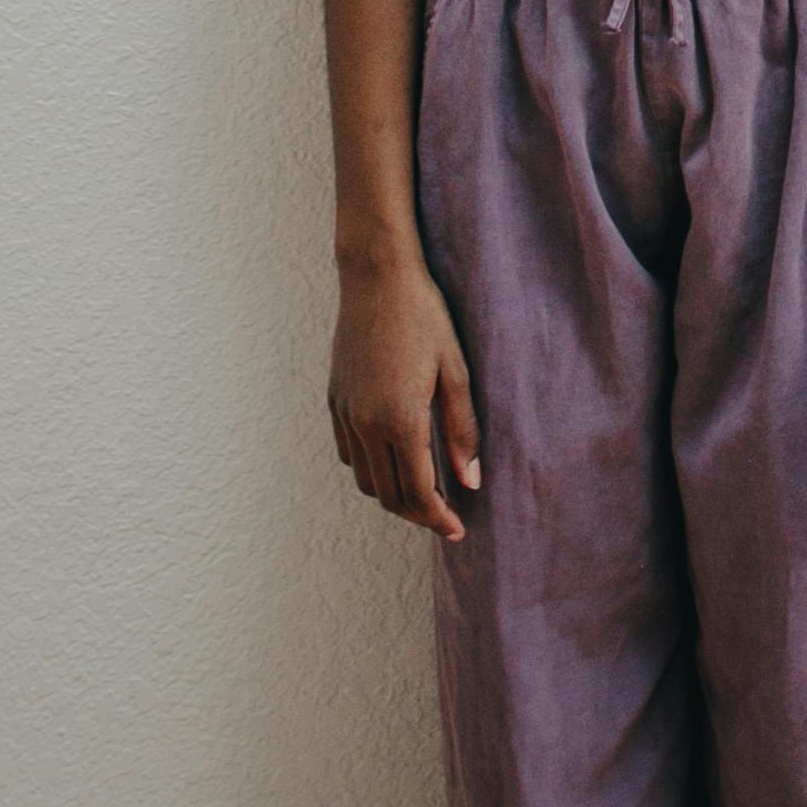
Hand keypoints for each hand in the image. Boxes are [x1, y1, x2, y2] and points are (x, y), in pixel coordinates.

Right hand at [328, 259, 481, 538]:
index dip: (439, 519)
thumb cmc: (424, 317)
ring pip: (366, 480)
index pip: (419, 493)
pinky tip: (394, 458)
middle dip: (418, 514)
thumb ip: (462, 430)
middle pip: (390, 495)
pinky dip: (371, 469)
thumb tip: (470, 481)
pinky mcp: (335, 401)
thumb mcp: (455, 371)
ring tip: (422, 491)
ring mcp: (347, 414)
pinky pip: (349, 454)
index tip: (458, 530)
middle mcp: (367, 424)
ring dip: (393, 495)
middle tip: (445, 516)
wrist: (376, 276)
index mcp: (401, 419)